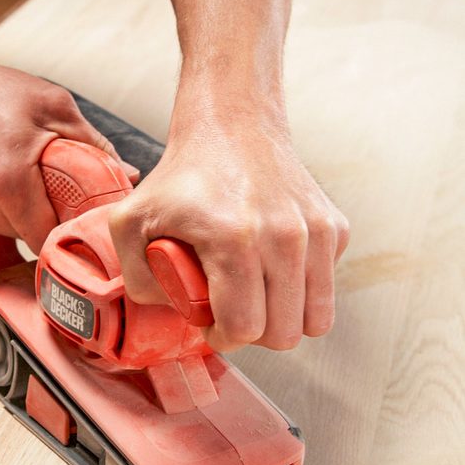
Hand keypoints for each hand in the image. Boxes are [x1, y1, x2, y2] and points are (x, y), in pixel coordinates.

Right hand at [0, 44, 137, 251]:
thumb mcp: (52, 106)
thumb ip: (94, 145)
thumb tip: (127, 174)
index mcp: (9, 182)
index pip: (49, 240)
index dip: (70, 237)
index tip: (84, 228)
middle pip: (33, 237)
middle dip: (51, 220)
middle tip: (61, 194)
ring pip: (13, 232)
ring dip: (27, 214)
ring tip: (27, 179)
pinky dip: (4, 209)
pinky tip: (2, 180)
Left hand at [108, 113, 349, 351]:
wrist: (232, 125)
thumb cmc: (181, 176)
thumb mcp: (129, 221)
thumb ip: (136, 278)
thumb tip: (175, 310)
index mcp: (233, 241)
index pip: (243, 328)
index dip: (223, 339)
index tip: (212, 326)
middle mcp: (284, 237)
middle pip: (283, 334)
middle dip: (253, 334)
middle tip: (232, 310)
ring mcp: (316, 232)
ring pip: (313, 319)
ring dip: (282, 318)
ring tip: (255, 295)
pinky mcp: (335, 227)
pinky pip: (324, 287)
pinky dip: (300, 289)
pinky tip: (273, 266)